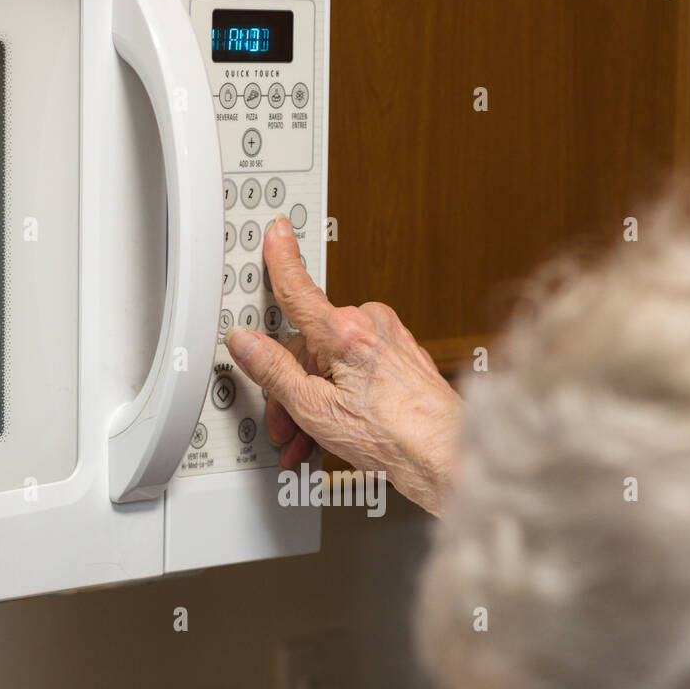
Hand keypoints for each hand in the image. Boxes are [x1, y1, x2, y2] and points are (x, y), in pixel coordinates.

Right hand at [224, 217, 462, 516]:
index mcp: (345, 331)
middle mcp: (371, 325)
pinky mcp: (404, 360)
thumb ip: (274, 372)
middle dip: (292, 387)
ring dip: (314, 403)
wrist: (445, 456)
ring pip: (332, 364)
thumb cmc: (394, 436)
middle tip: (285, 423)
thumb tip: (245, 343)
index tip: (277, 232)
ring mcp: (391, 341)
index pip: (299, 289)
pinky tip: (334, 433)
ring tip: (308, 440)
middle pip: (309, 346)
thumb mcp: (314, 409)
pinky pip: (357, 372)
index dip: (281, 260)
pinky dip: (341, 400)